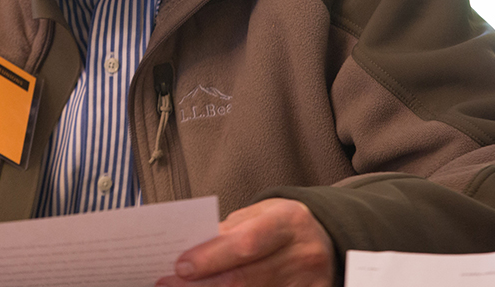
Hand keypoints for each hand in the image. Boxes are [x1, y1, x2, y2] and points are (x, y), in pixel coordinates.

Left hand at [157, 198, 334, 286]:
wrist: (327, 238)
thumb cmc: (282, 225)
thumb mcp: (260, 214)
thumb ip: (229, 231)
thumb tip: (191, 249)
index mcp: (288, 222)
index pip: (246, 243)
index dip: (211, 257)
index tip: (180, 265)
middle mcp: (302, 255)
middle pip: (245, 278)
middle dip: (202, 284)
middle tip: (168, 284)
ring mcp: (307, 284)